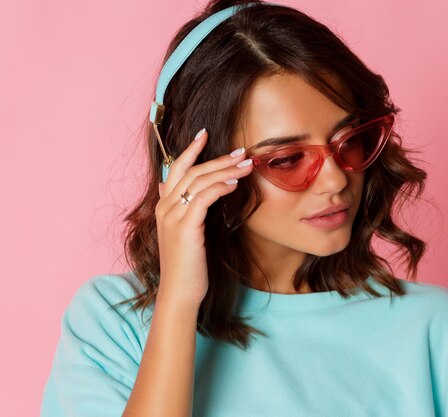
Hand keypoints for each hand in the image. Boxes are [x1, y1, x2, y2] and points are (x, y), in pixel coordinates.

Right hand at [154, 128, 252, 307]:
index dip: (190, 150)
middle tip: (242, 151)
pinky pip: (204, 198)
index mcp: (164, 206)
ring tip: (247, 164)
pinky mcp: (185, 228)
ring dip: (226, 170)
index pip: (176, 169)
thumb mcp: (185, 234)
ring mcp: (172, 217)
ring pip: (199, 181)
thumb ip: (186, 212)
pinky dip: (220, 187)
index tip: (205, 134)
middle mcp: (165, 208)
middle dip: (218, 158)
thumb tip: (193, 194)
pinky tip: (235, 183)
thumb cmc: (188, 265)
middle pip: (192, 171)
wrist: (179, 293)